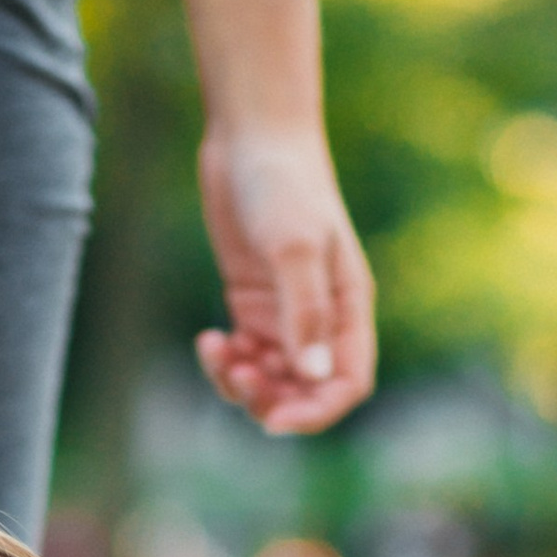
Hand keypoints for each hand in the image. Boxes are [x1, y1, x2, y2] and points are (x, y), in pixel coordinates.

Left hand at [194, 125, 375, 433]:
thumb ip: (304, 312)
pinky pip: (244, 356)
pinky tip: (208, 338)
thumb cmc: (283, 184)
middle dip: (271, 400)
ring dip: (241, 384)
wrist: (251, 136)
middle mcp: (321, 319)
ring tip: (219, 352)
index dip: (316, 412)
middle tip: (238, 379)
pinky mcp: (252, 304)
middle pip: (305, 391)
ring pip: (270, 379)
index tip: (274, 420)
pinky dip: (225, 361)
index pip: (346, 384)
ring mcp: (285, 314)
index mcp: (348, 309)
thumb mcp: (294, 247)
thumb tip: (314, 376)